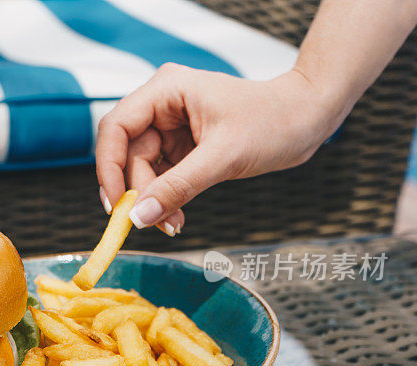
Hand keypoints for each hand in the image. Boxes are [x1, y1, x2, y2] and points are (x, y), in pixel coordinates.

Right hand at [96, 64, 338, 233]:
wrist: (308, 121)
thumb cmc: (274, 121)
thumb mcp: (223, 157)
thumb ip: (178, 187)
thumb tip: (139, 217)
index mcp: (166, 90)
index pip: (115, 128)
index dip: (108, 167)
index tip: (116, 204)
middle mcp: (162, 105)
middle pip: (127, 154)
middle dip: (138, 192)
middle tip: (149, 224)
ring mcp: (171, 127)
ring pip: (142, 170)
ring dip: (152, 201)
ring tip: (173, 224)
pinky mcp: (182, 147)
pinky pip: (160, 177)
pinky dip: (165, 200)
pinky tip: (176, 217)